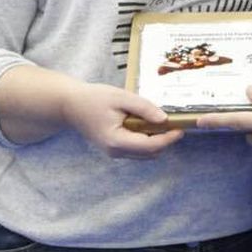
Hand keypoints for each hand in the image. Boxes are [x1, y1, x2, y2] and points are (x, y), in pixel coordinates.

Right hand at [62, 82, 183, 158]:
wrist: (71, 105)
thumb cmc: (94, 98)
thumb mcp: (120, 97)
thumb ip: (143, 108)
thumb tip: (164, 119)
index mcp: (116, 141)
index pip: (150, 146)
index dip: (168, 138)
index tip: (181, 128)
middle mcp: (115, 152)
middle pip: (150, 153)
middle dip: (165, 140)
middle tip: (174, 122)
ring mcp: (114, 153)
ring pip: (145, 154)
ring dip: (156, 140)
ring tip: (161, 121)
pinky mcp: (114, 149)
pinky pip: (137, 150)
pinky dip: (147, 140)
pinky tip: (147, 124)